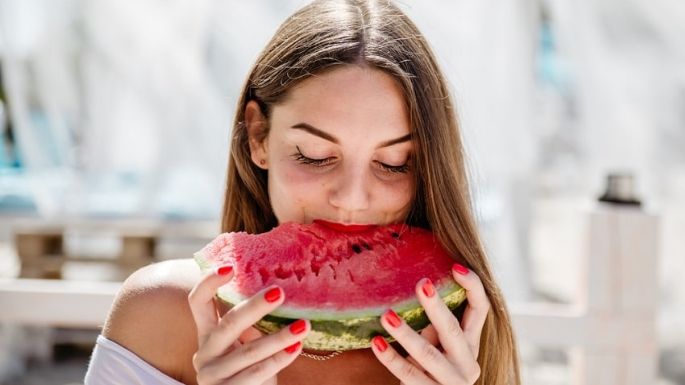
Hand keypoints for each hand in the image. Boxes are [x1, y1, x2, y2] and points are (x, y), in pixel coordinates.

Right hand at [188, 265, 309, 384]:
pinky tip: (297, 347)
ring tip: (303, 325)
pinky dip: (279, 359)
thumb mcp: (245, 343)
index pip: (198, 302)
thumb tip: (278, 292)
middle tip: (280, 292)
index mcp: (207, 333)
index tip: (230, 267)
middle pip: (228, 324)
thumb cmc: (248, 369)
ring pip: (249, 351)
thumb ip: (251, 325)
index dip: (208, 283)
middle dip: (255, 307)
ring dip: (279, 337)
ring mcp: (213, 375)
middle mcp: (205, 352)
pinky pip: (257, 373)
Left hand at [371, 263, 489, 384]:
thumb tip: (419, 294)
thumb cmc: (431, 373)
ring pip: (429, 355)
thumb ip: (433, 329)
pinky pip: (409, 374)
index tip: (454, 267)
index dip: (473, 287)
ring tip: (386, 315)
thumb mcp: (438, 349)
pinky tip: (377, 343)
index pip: (481, 310)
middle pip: (453, 330)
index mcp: (471, 345)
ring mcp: (453, 383)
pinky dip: (391, 358)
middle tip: (421, 283)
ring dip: (406, 334)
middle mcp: (468, 364)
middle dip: (436, 306)